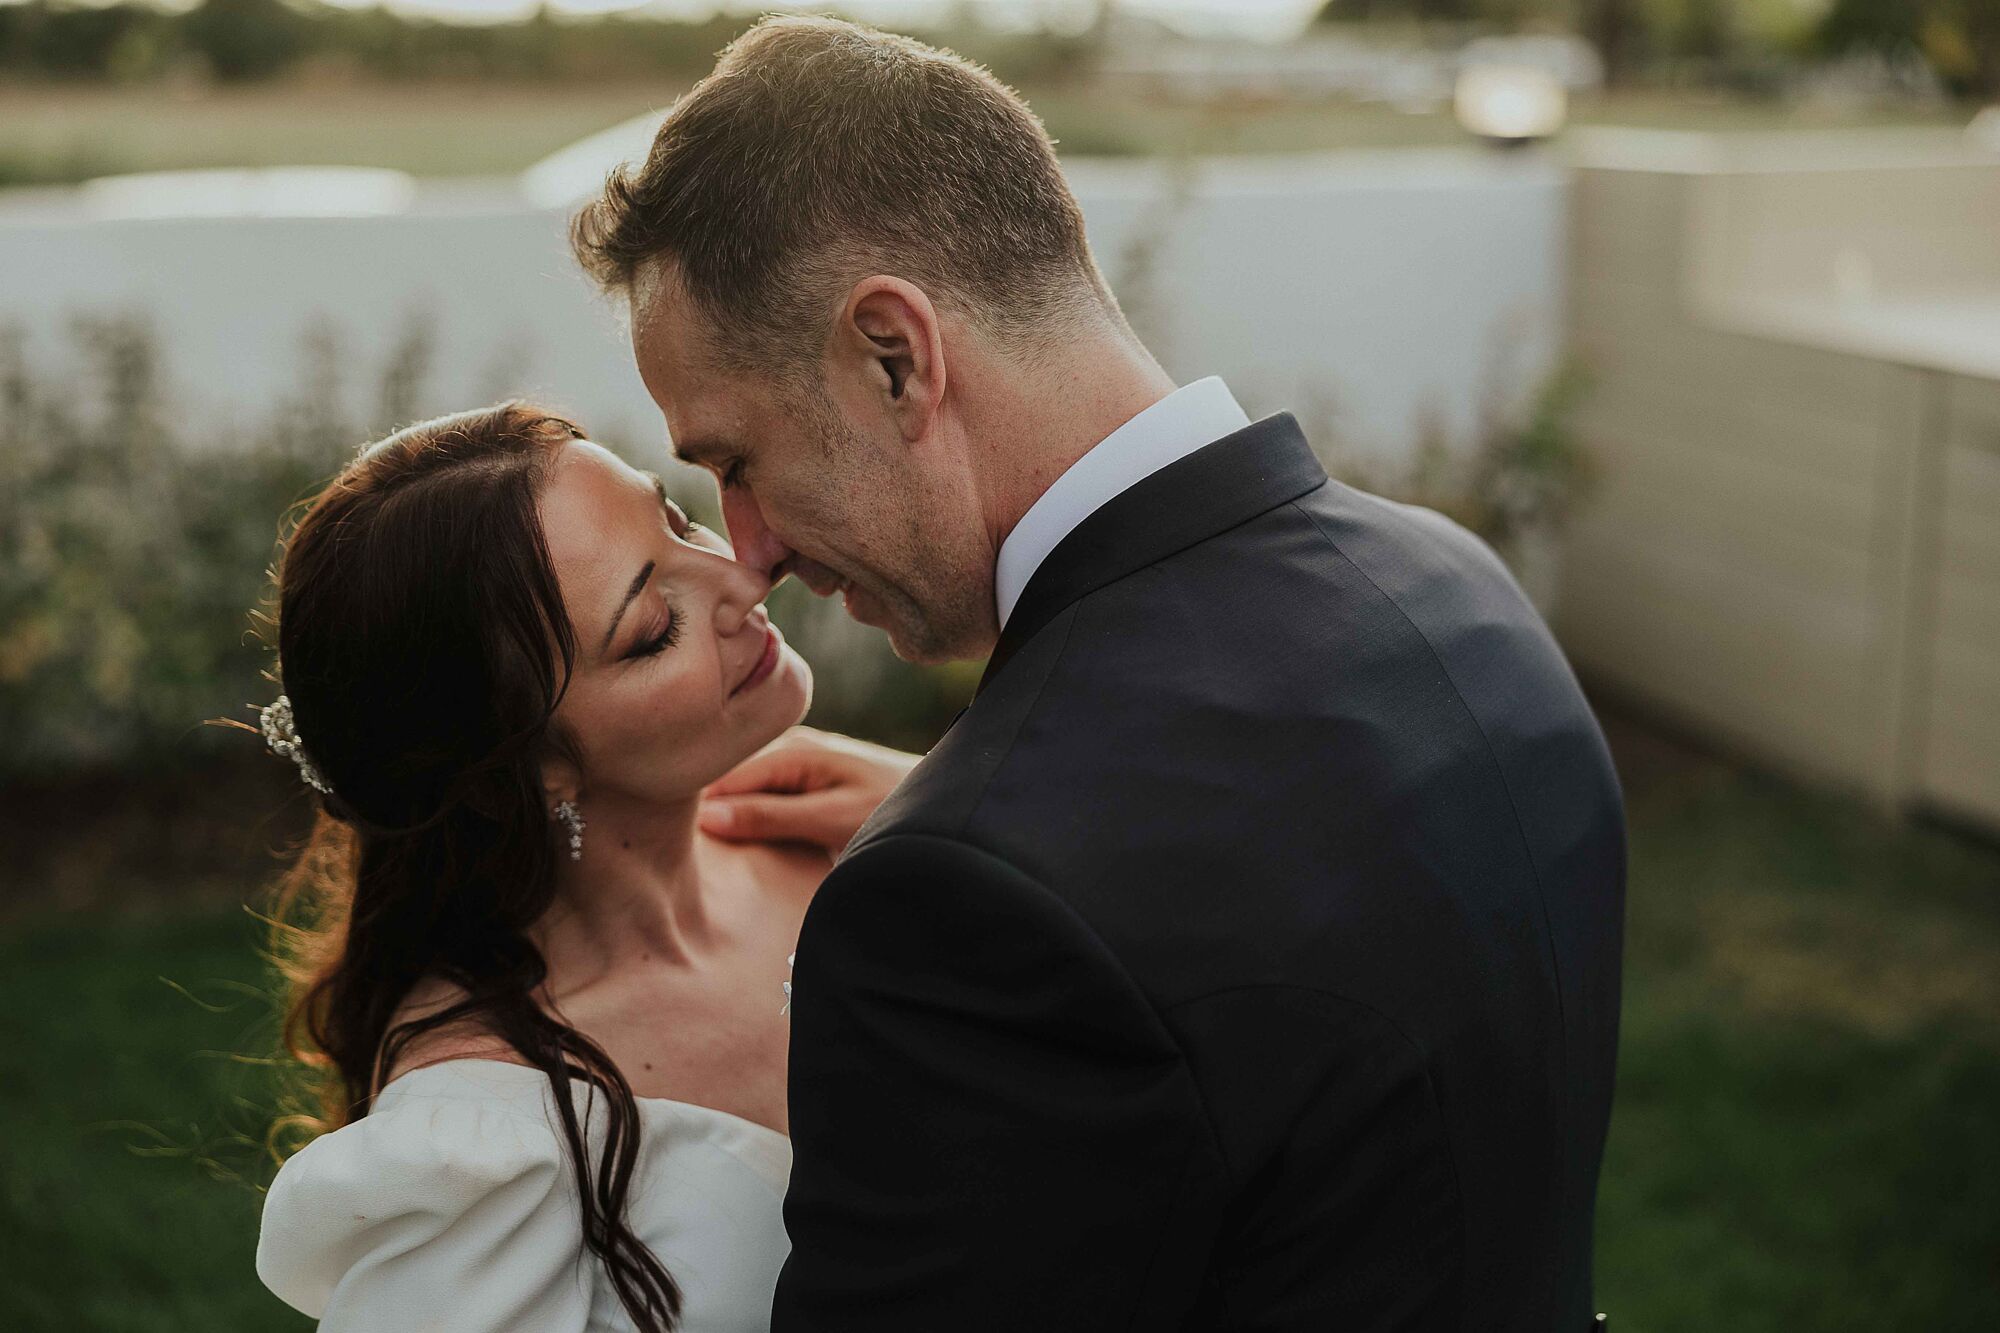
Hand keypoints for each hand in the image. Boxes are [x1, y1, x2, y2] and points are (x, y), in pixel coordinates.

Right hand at [700, 726, 920, 853]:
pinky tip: (742, 848)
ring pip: (743, 794)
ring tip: (709, 856)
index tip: (670, 843)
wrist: (942, 807)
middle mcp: (789, 750)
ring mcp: (797, 768)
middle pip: (728, 782)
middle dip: (708, 814)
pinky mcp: (805, 787)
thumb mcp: (830, 819)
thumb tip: (706, 818)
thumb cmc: (893, 812)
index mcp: (792, 750)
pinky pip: (763, 802)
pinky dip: (751, 823)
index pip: (720, 777)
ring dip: (730, 821)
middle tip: (686, 855)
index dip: (693, 808)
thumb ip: (771, 818)